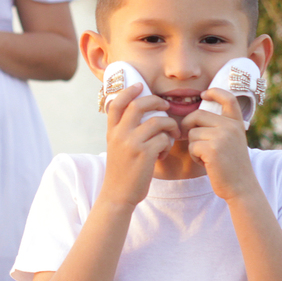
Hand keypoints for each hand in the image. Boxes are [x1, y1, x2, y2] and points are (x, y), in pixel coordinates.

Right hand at [99, 84, 177, 210]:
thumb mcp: (115, 147)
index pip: (117, 103)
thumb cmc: (121, 171)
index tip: (140, 86)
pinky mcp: (145, 154)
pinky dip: (167, 144)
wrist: (118, 194)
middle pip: (138, 105)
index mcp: (112, 131)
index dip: (129, 91)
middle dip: (156, 101)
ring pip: (158, 122)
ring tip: (169, 137)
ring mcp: (132, 143)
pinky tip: (163, 154)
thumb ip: (123, 130)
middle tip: (165, 106)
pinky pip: (164, 139)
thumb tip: (137, 113)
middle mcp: (120, 134)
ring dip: (169, 127)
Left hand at [183, 88, 257, 201]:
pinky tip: (206, 163)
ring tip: (207, 156)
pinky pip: (192, 146)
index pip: (228, 98)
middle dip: (189, 127)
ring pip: (192, 132)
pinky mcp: (213, 149)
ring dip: (194, 146)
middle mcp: (231, 127)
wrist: (241, 187)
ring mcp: (223, 137)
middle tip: (193, 140)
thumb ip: (219, 127)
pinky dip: (195, 156)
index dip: (215, 92)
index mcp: (236, 123)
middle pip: (197, 115)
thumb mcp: (231, 141)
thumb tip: (192, 116)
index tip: (204, 94)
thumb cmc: (231, 165)